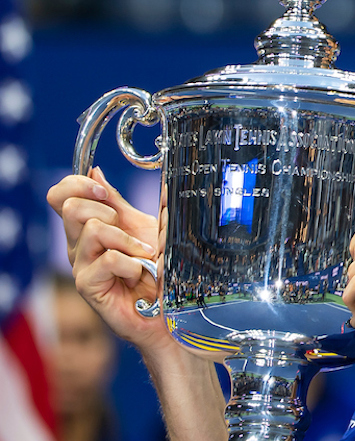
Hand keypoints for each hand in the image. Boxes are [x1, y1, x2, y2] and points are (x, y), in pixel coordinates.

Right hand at [46, 168, 174, 353]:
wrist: (169, 308)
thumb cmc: (158, 269)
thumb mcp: (143, 227)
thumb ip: (121, 203)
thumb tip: (98, 171)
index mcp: (88, 227)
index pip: (60, 196)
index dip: (77, 184)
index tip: (104, 191)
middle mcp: (78, 245)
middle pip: (71, 207)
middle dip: (107, 211)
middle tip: (127, 231)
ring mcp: (82, 266)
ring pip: (92, 230)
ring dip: (127, 240)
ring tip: (142, 256)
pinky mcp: (88, 286)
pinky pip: (109, 259)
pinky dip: (133, 264)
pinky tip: (140, 274)